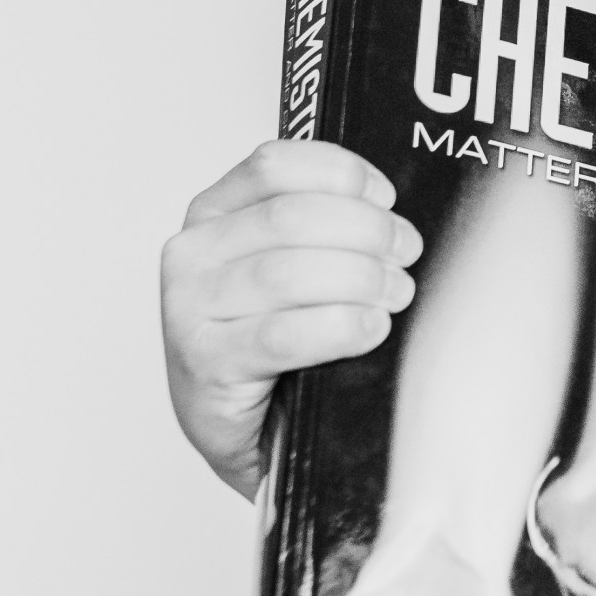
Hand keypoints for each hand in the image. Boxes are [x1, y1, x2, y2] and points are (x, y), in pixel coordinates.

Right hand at [161, 139, 421, 495]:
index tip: (385, 199)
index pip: (275, 165)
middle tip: (406, 255)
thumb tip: (391, 211)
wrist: (246, 430)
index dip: (342, 174)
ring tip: (395, 295)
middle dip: (367, 232)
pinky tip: (368, 329)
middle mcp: (193, 254)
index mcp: (213, 213)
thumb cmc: (274, 342)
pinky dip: (339, 328)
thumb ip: (322, 227)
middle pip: (292, 216)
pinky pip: (282, 335)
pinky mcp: (205, 364)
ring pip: (289, 271)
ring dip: (361, 280)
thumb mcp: (290, 268)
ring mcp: (189, 310)